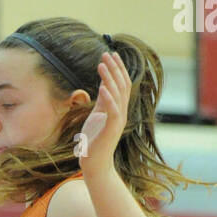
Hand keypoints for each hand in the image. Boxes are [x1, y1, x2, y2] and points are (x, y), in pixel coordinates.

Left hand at [76, 52, 132, 179]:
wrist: (94, 162)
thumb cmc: (94, 139)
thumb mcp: (98, 114)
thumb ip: (103, 100)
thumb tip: (104, 83)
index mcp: (119, 108)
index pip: (122, 84)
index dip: (118, 68)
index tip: (111, 55)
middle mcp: (122, 112)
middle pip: (122, 85)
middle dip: (114, 68)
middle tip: (106, 54)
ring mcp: (118, 120)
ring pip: (117, 94)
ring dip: (109, 78)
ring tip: (101, 65)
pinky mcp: (111, 128)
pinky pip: (112, 110)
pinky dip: (108, 98)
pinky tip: (102, 87)